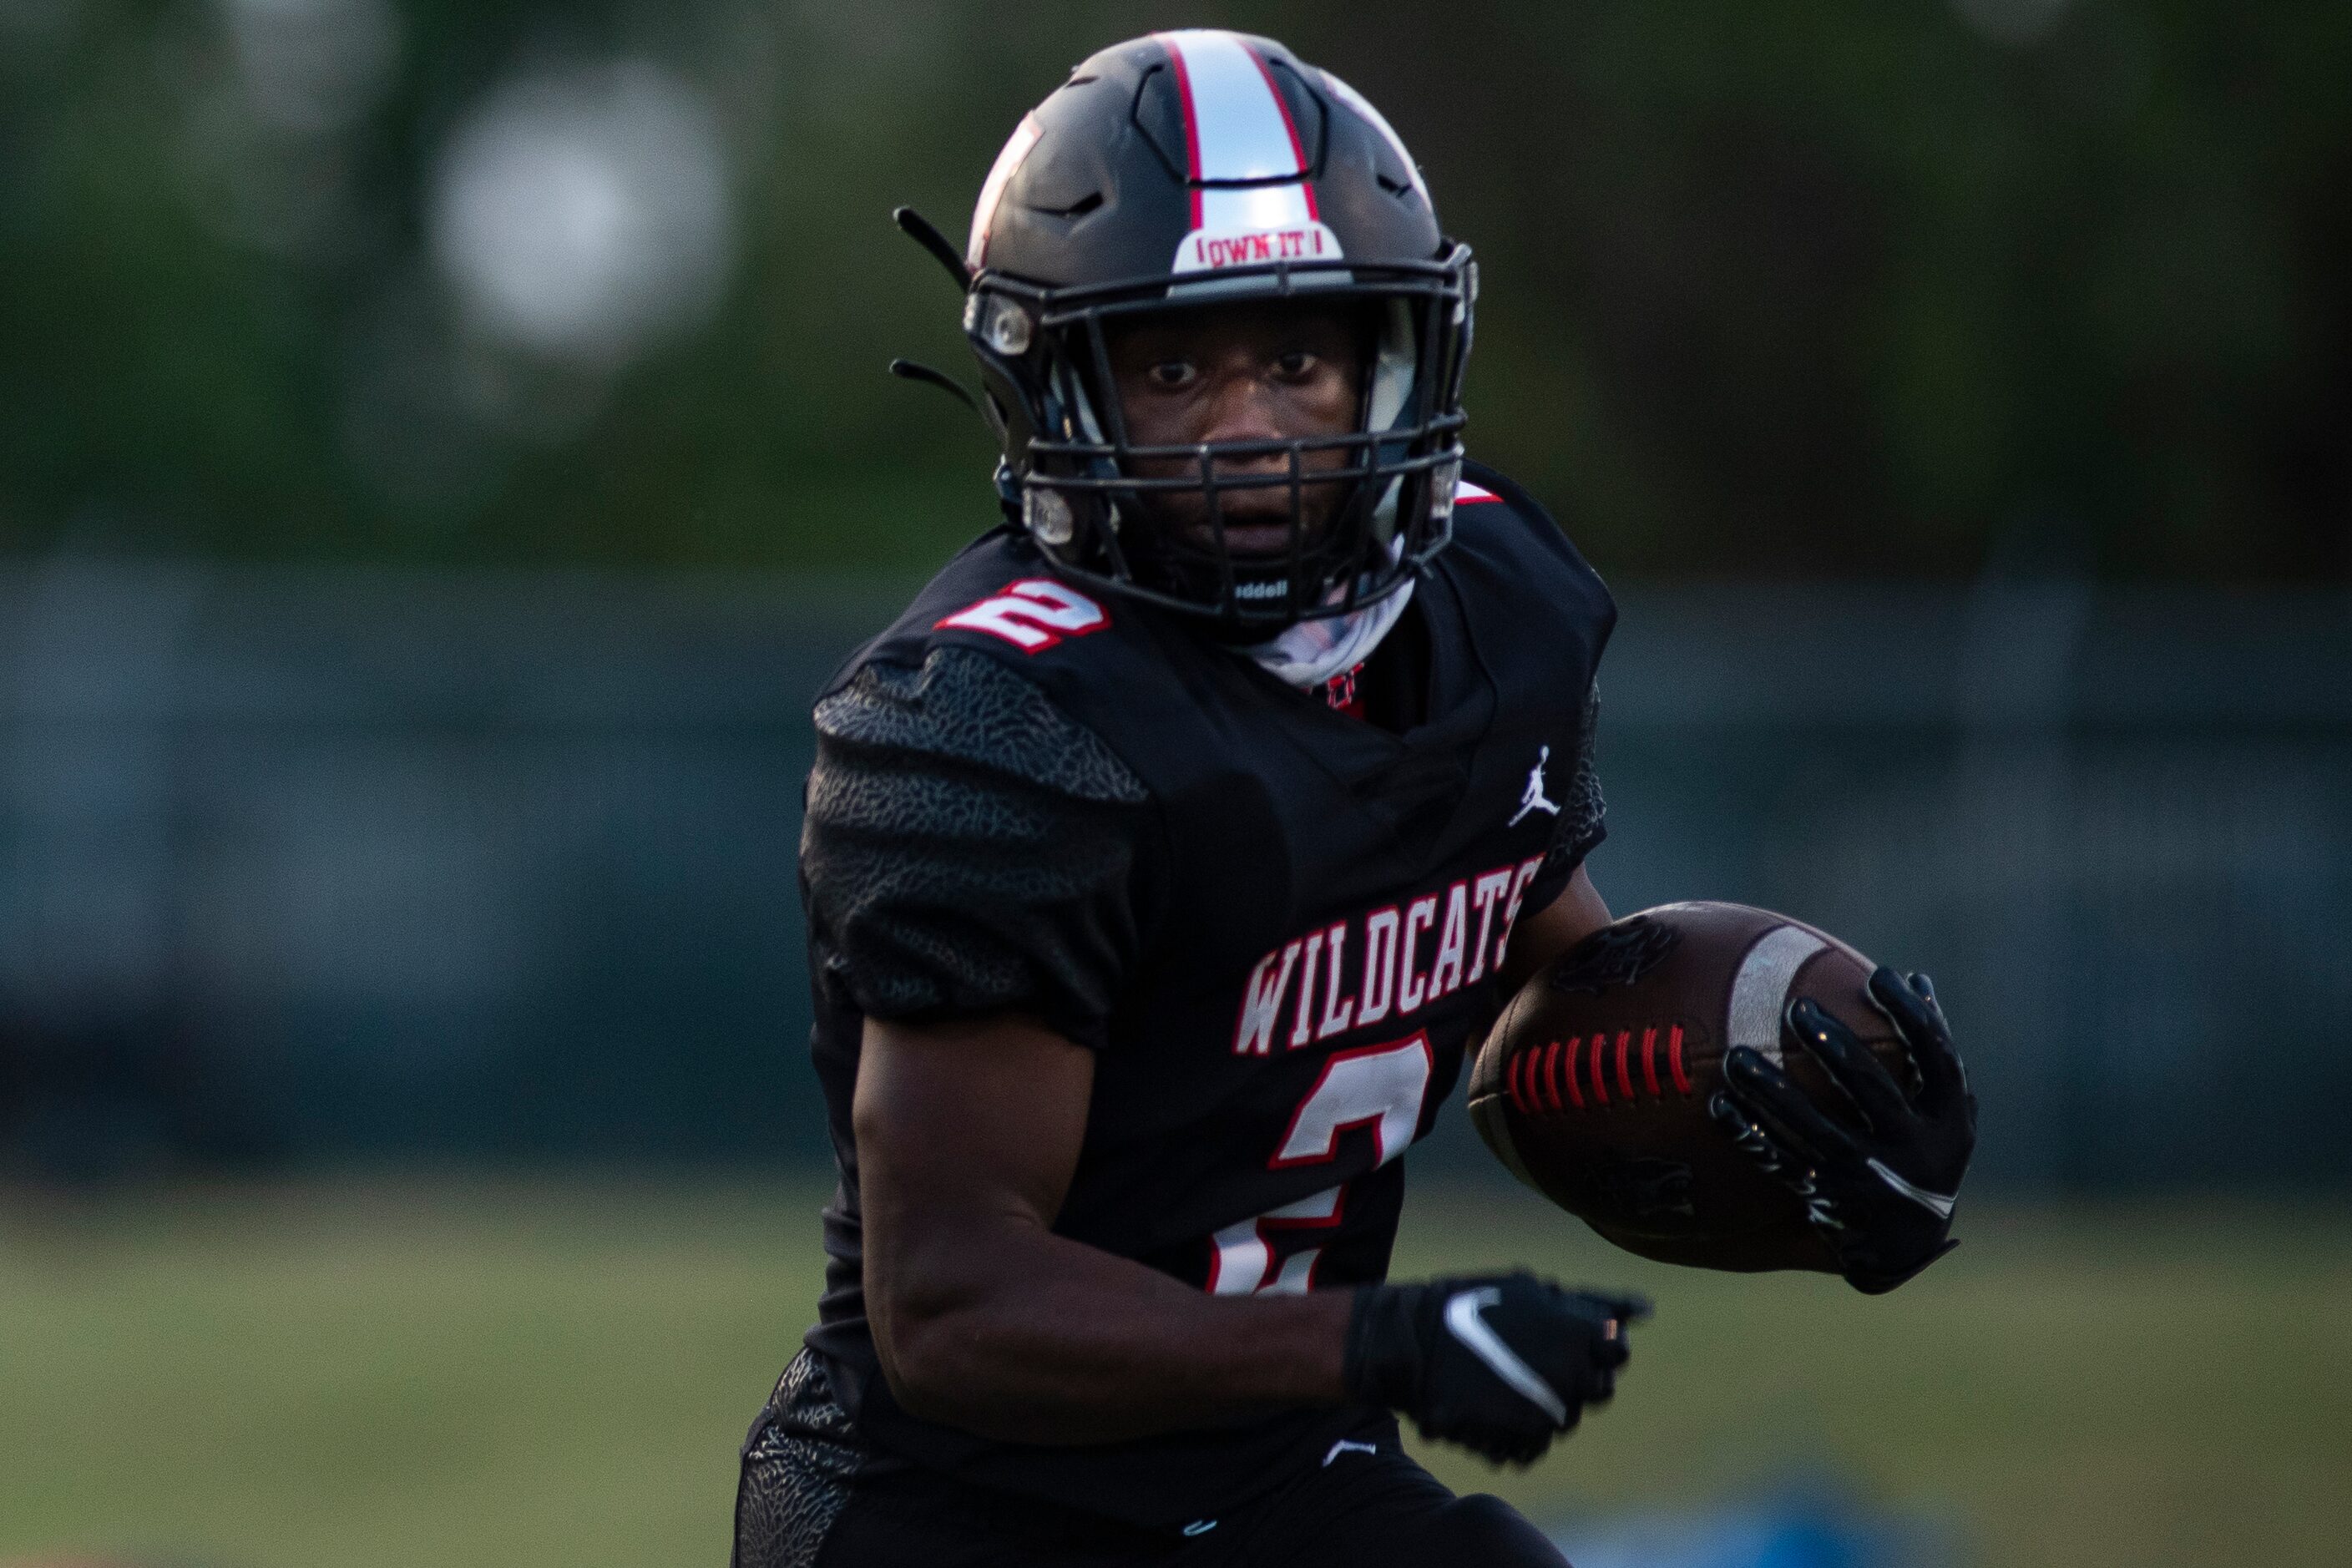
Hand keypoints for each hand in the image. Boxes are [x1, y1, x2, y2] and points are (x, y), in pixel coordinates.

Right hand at [1343, 1272, 1647, 1464]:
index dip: (1596, 1348)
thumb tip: (1645, 1310)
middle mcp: (1573, 1376)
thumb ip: (1592, 1303)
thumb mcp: (1531, 1290)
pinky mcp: (1522, 1440)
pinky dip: (1520, 1428)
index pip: (1618, 1354)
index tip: (1567, 1340)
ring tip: (1506, 1378)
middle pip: (1596, 1390)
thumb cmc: (1472, 1306)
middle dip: (1572, 1376)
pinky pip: (1539, 1443)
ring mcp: (1549, 1412)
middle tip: (1532, 1359)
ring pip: (1567, 1417)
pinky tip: (1494, 1404)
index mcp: (1581, 1335)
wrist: (1412, 1344)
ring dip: (1544, 1400)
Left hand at [1712, 967, 1977, 1293]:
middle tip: (1796, 1009)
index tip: (1881, 975)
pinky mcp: (1829, 1199)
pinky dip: (1749, 1134)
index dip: (1913, 1015)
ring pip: (1814, 1128)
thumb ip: (1930, 1049)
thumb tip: (1916, 978)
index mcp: (1949, 1120)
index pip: (1938, 1057)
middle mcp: (1914, 1149)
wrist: (1904, 1243)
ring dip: (1771, 1091)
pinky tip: (1719, 1104)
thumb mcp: (1944, 1110)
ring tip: (1735, 1057)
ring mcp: (1870, 1178)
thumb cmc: (1921, 1148)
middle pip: (1872, 1089)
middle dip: (1834, 1048)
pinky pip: (1781, 1161)